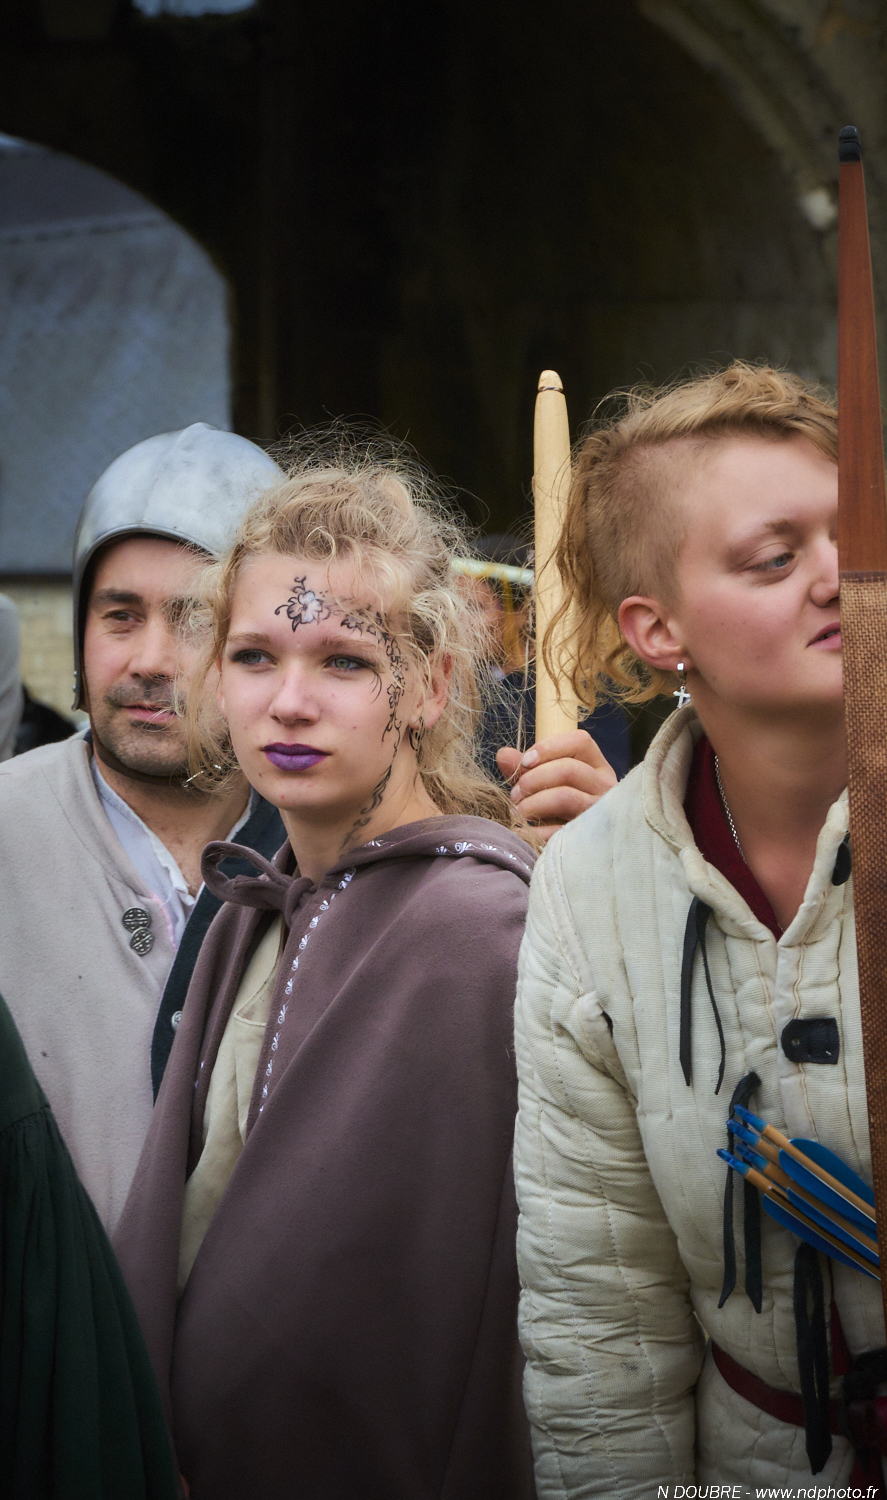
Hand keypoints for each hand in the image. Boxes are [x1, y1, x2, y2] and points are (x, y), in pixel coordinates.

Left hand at [496, 729, 616, 842]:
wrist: (578, 850)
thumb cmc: (557, 809)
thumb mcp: (544, 784)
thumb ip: (525, 769)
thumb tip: (503, 754)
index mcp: (596, 767)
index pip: (580, 741)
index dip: (549, 747)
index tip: (525, 761)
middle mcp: (604, 786)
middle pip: (569, 769)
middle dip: (533, 779)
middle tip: (514, 795)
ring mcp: (598, 813)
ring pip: (565, 797)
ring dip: (532, 803)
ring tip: (517, 812)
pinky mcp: (587, 839)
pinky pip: (558, 831)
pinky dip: (533, 830)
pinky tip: (519, 831)